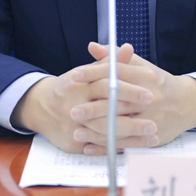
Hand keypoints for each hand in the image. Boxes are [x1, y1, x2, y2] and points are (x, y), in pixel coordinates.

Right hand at [10, 43, 156, 153]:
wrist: (40, 107)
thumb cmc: (71, 86)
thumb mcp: (88, 71)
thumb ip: (110, 63)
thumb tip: (128, 48)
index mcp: (77, 82)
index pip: (107, 83)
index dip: (129, 87)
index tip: (150, 89)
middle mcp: (73, 103)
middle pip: (106, 108)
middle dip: (132, 111)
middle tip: (155, 114)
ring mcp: (71, 124)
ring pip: (104, 130)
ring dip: (130, 133)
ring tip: (152, 132)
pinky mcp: (72, 142)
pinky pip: (98, 146)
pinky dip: (118, 146)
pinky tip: (137, 146)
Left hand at [72, 42, 195, 154]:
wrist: (186, 103)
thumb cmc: (158, 82)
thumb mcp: (141, 66)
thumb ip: (115, 58)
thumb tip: (92, 47)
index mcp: (146, 77)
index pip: (116, 73)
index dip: (94, 74)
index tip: (74, 76)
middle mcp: (150, 98)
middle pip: (118, 102)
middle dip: (93, 108)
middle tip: (73, 110)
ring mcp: (152, 119)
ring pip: (120, 126)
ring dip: (97, 131)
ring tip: (76, 132)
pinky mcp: (151, 137)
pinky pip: (125, 144)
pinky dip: (106, 147)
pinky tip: (89, 147)